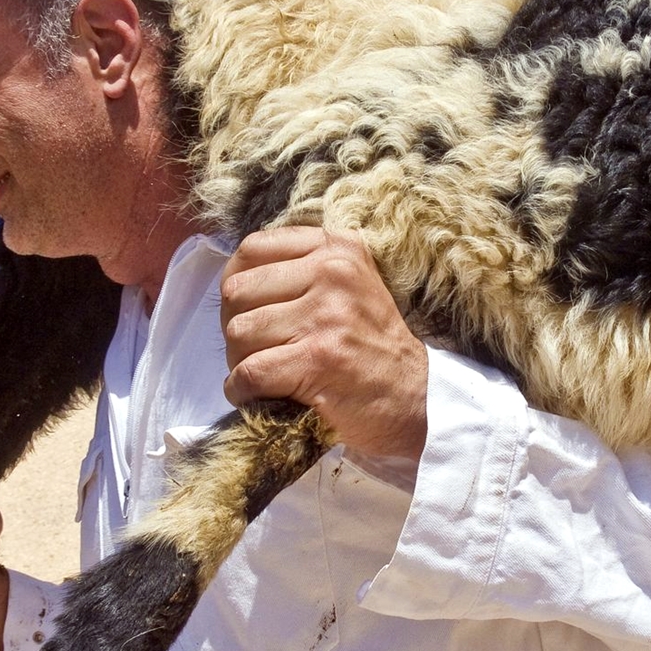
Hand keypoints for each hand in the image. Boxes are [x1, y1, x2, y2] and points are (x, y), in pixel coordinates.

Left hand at [221, 227, 428, 460]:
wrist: (416, 400)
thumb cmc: (373, 348)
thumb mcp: (350, 287)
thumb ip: (302, 270)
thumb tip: (233, 280)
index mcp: (338, 249)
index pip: (252, 250)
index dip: (237, 284)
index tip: (249, 312)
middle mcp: (333, 273)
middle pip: (237, 292)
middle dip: (235, 328)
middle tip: (256, 351)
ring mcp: (325, 317)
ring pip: (238, 333)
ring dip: (239, 362)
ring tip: (264, 375)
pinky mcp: (316, 360)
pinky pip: (248, 373)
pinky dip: (242, 391)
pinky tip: (258, 397)